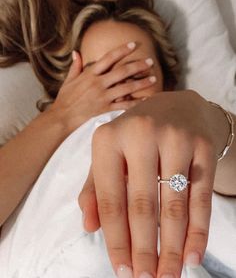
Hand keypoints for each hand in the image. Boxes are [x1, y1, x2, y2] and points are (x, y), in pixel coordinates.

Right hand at [50, 43, 156, 133]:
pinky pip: (124, 105)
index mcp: (90, 74)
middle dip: (138, 66)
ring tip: (153, 79)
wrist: (62, 117)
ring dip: (141, 83)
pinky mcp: (105, 109)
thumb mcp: (68, 80)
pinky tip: (146, 101)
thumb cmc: (65, 98)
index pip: (109, 58)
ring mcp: (103, 97)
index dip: (122, 50)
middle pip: (122, 72)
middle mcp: (98, 84)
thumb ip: (75, 66)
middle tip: (150, 62)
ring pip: (126, 88)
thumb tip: (76, 52)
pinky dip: (136, 103)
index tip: (133, 44)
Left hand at [78, 90, 226, 277]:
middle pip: (142, 205)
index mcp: (108, 138)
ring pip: (174, 205)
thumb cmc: (135, 136)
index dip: (115, 238)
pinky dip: (198, 230)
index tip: (121, 270)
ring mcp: (175, 137)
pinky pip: (201, 196)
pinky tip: (192, 255)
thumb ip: (94, 188)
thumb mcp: (109, 154)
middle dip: (144, 249)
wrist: (176, 107)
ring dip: (171, 246)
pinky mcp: (202, 145)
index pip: (109, 198)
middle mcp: (140, 134)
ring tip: (169, 275)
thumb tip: (89, 226)